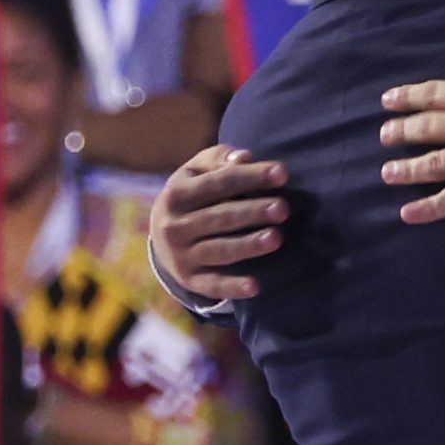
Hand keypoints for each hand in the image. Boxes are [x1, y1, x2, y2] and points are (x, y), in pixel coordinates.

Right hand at [151, 144, 291, 306]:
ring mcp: (181, 255)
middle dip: (252, 212)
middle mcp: (174, 226)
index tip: (282, 174)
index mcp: (176, 194)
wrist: (161, 238)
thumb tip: (244, 158)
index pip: (218, 182)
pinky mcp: (190, 280)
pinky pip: (213, 285)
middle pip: (219, 217)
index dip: (250, 177)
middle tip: (283, 208)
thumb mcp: (195, 173)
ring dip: (248, 245)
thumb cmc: (192, 196)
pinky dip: (233, 287)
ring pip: (219, 250)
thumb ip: (219, 159)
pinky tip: (255, 287)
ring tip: (277, 238)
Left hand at [381, 30, 444, 220]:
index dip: (406, 97)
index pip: (431, 94)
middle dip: (400, 132)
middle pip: (425, 128)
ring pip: (432, 164)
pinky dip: (429, 208)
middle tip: (383, 136)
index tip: (388, 101)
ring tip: (387, 173)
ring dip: (406, 169)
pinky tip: (408, 214)